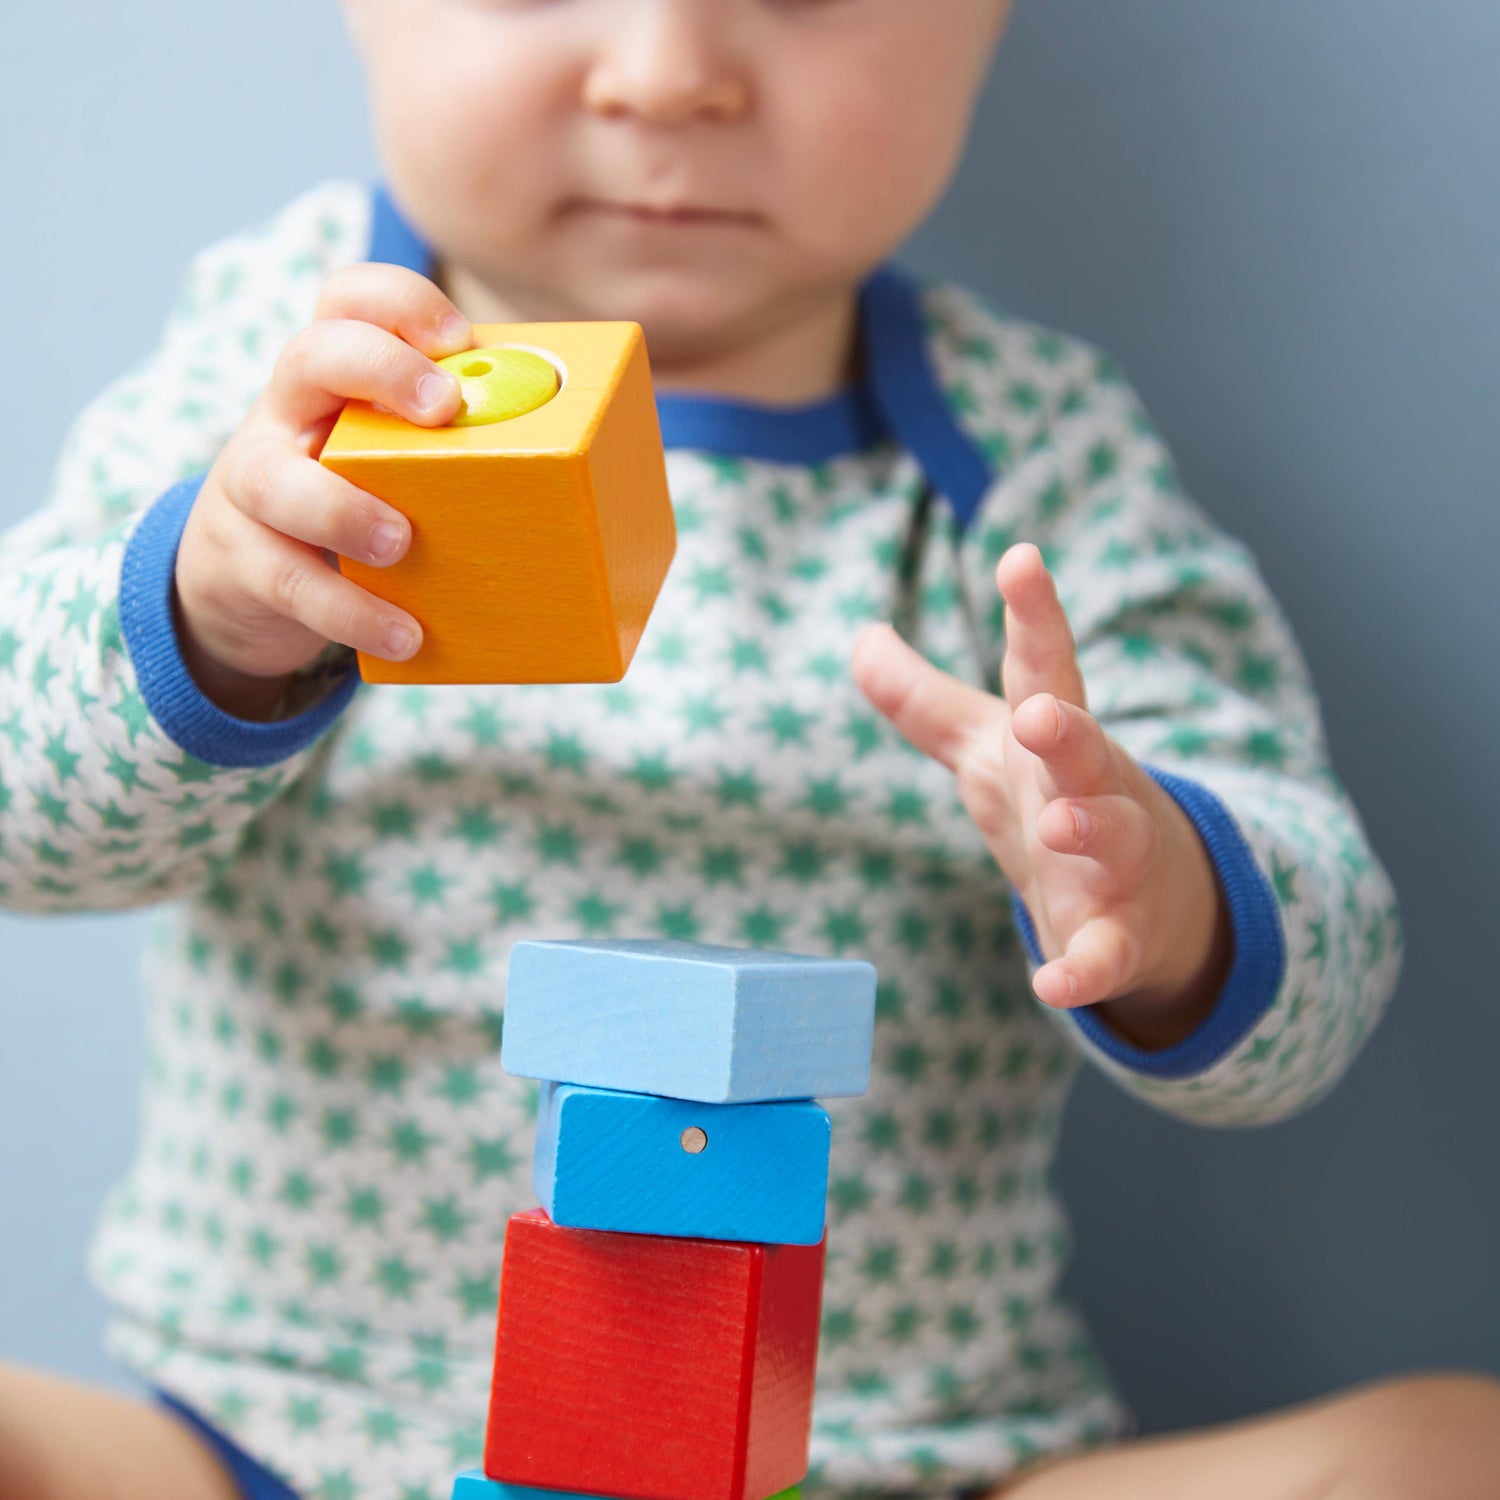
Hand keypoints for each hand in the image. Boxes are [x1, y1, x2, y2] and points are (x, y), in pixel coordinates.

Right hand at [174, 262, 473, 717]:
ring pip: (274, 478)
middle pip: (308, 355)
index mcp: (336, 378)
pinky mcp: (246, 561)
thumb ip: (466, 449)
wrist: (245, 579)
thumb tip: (606, 473)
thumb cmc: (358, 502)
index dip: (398, 301)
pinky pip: (292, 583)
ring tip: (400, 541)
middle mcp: (287, 414)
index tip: (458, 338)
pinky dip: (350, 610)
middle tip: (442, 409)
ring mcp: (254, 485)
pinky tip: (403, 634)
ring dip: (341, 508)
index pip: (348, 300)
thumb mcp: (395, 461)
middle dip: (378, 369)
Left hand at [852, 543, 1230, 1047]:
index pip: (1044, 667)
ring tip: (1057, 824)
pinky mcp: (1119, 938)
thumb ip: (923, 700)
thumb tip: (859, 635)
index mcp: (1055, 738)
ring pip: (1114, 837)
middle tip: (1036, 713)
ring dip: (1088, 830)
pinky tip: (1052, 986)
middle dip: (1065, 730)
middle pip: (1085, 749)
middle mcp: (1093, 789)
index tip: (1020, 559)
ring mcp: (1115, 864)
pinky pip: (1106, 955)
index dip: (1034, 615)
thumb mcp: (985, 750)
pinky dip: (1084, 970)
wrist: (1152, 904)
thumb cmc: (1056, 803)